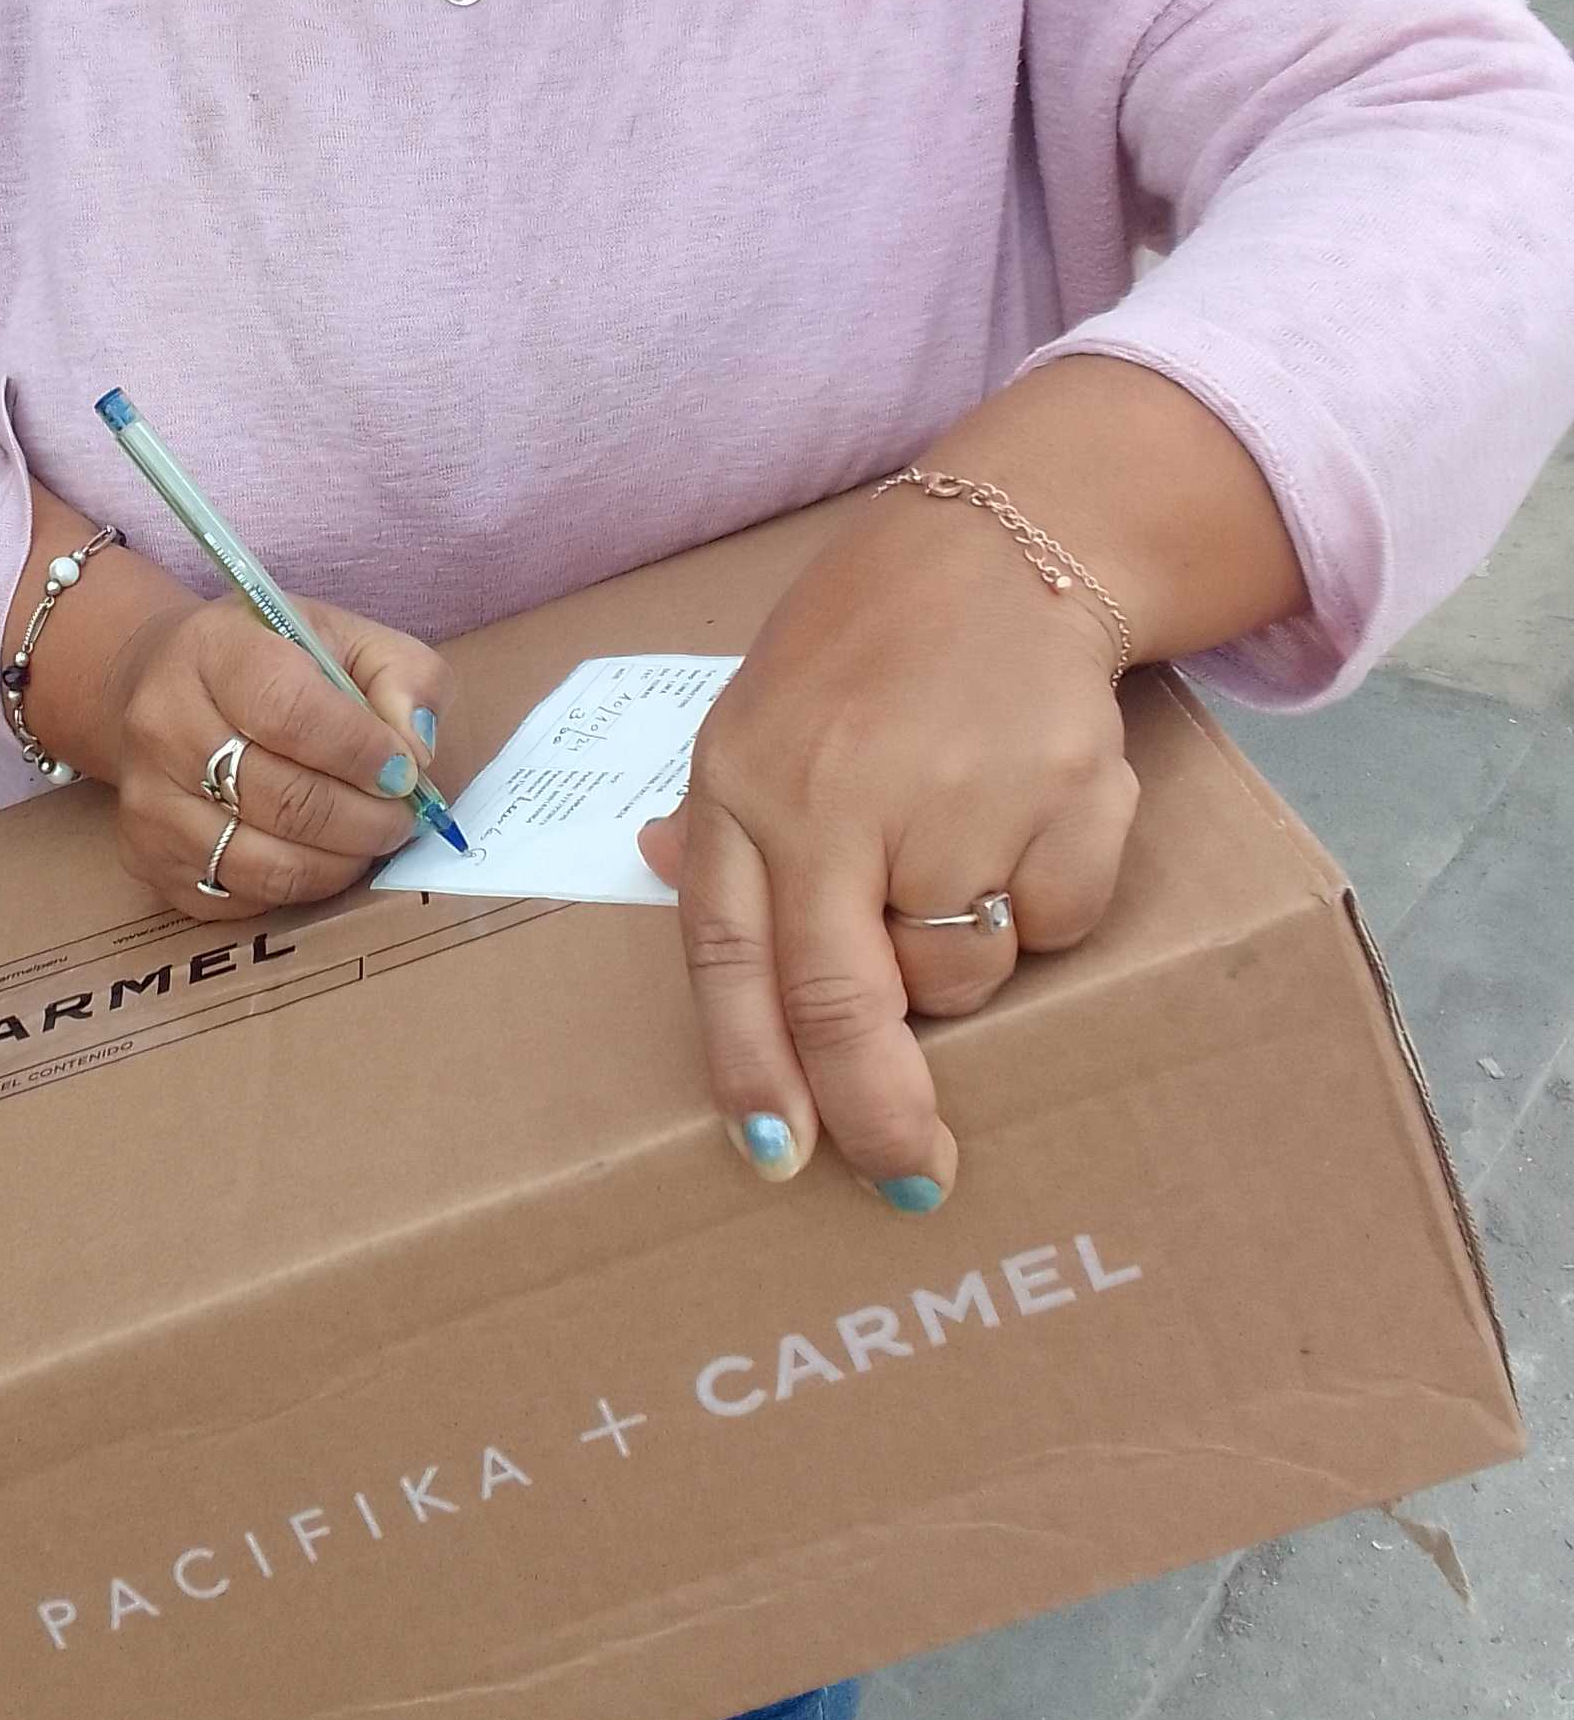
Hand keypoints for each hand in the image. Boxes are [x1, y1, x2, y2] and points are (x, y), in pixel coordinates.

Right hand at [104, 594, 447, 915]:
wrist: (162, 685)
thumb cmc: (267, 659)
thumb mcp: (343, 635)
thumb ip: (402, 674)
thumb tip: (415, 749)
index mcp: (212, 650)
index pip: (290, 712)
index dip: (361, 751)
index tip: (404, 769)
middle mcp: (163, 725)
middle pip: (284, 799)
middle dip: (367, 819)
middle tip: (402, 817)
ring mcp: (149, 802)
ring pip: (266, 863)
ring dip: (341, 862)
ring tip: (370, 838)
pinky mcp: (150, 861)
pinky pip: (243, 899)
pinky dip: (299, 888)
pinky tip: (319, 854)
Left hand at [641, 498, 1137, 1209]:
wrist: (1001, 543)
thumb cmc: (864, 645)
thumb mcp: (756, 711)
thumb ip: (721, 813)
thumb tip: (656, 871)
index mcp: (744, 781)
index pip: (725, 955)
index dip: (751, 1067)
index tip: (775, 1152)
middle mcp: (836, 796)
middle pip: (844, 1000)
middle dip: (876, 1112)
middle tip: (910, 1177)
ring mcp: (953, 793)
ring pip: (962, 969)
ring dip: (968, 958)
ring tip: (961, 853)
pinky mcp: (1063, 789)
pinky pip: (1057, 921)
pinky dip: (1051, 900)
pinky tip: (1028, 816)